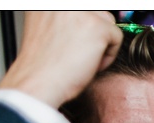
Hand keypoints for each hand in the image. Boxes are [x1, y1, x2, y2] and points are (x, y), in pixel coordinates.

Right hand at [0, 11, 122, 109]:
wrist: (37, 84)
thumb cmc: (41, 67)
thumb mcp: (48, 30)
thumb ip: (63, 20)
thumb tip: (80, 23)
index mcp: (50, 3)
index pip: (81, 11)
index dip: (80, 29)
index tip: (75, 42)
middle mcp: (65, 3)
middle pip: (96, 12)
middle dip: (92, 34)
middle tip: (77, 54)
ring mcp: (82, 12)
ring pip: (107, 22)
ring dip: (101, 43)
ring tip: (83, 60)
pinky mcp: (96, 27)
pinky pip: (116, 38)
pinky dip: (108, 57)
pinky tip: (89, 66)